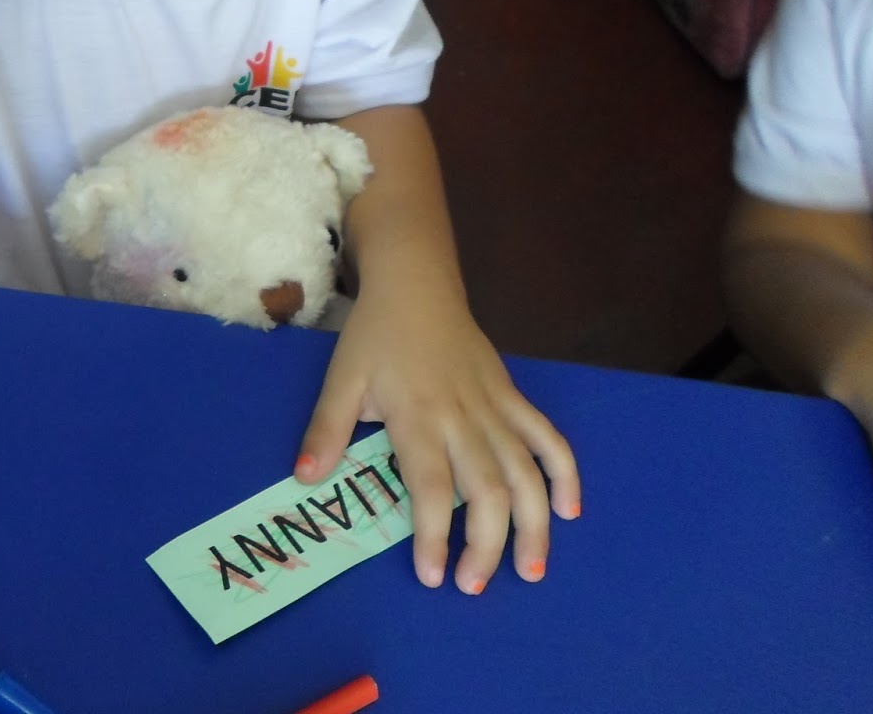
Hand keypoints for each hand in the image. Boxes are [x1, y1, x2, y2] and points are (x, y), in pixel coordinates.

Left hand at [294, 297, 580, 594]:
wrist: (417, 286)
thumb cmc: (375, 336)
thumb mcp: (340, 379)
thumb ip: (326, 430)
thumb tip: (305, 479)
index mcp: (417, 416)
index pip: (430, 487)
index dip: (432, 535)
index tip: (432, 576)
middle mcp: (463, 417)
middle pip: (487, 490)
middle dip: (486, 545)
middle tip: (473, 586)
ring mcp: (495, 407)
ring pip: (527, 472)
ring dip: (534, 524)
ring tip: (531, 570)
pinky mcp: (514, 396)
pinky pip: (548, 437)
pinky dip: (564, 474)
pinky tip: (567, 510)